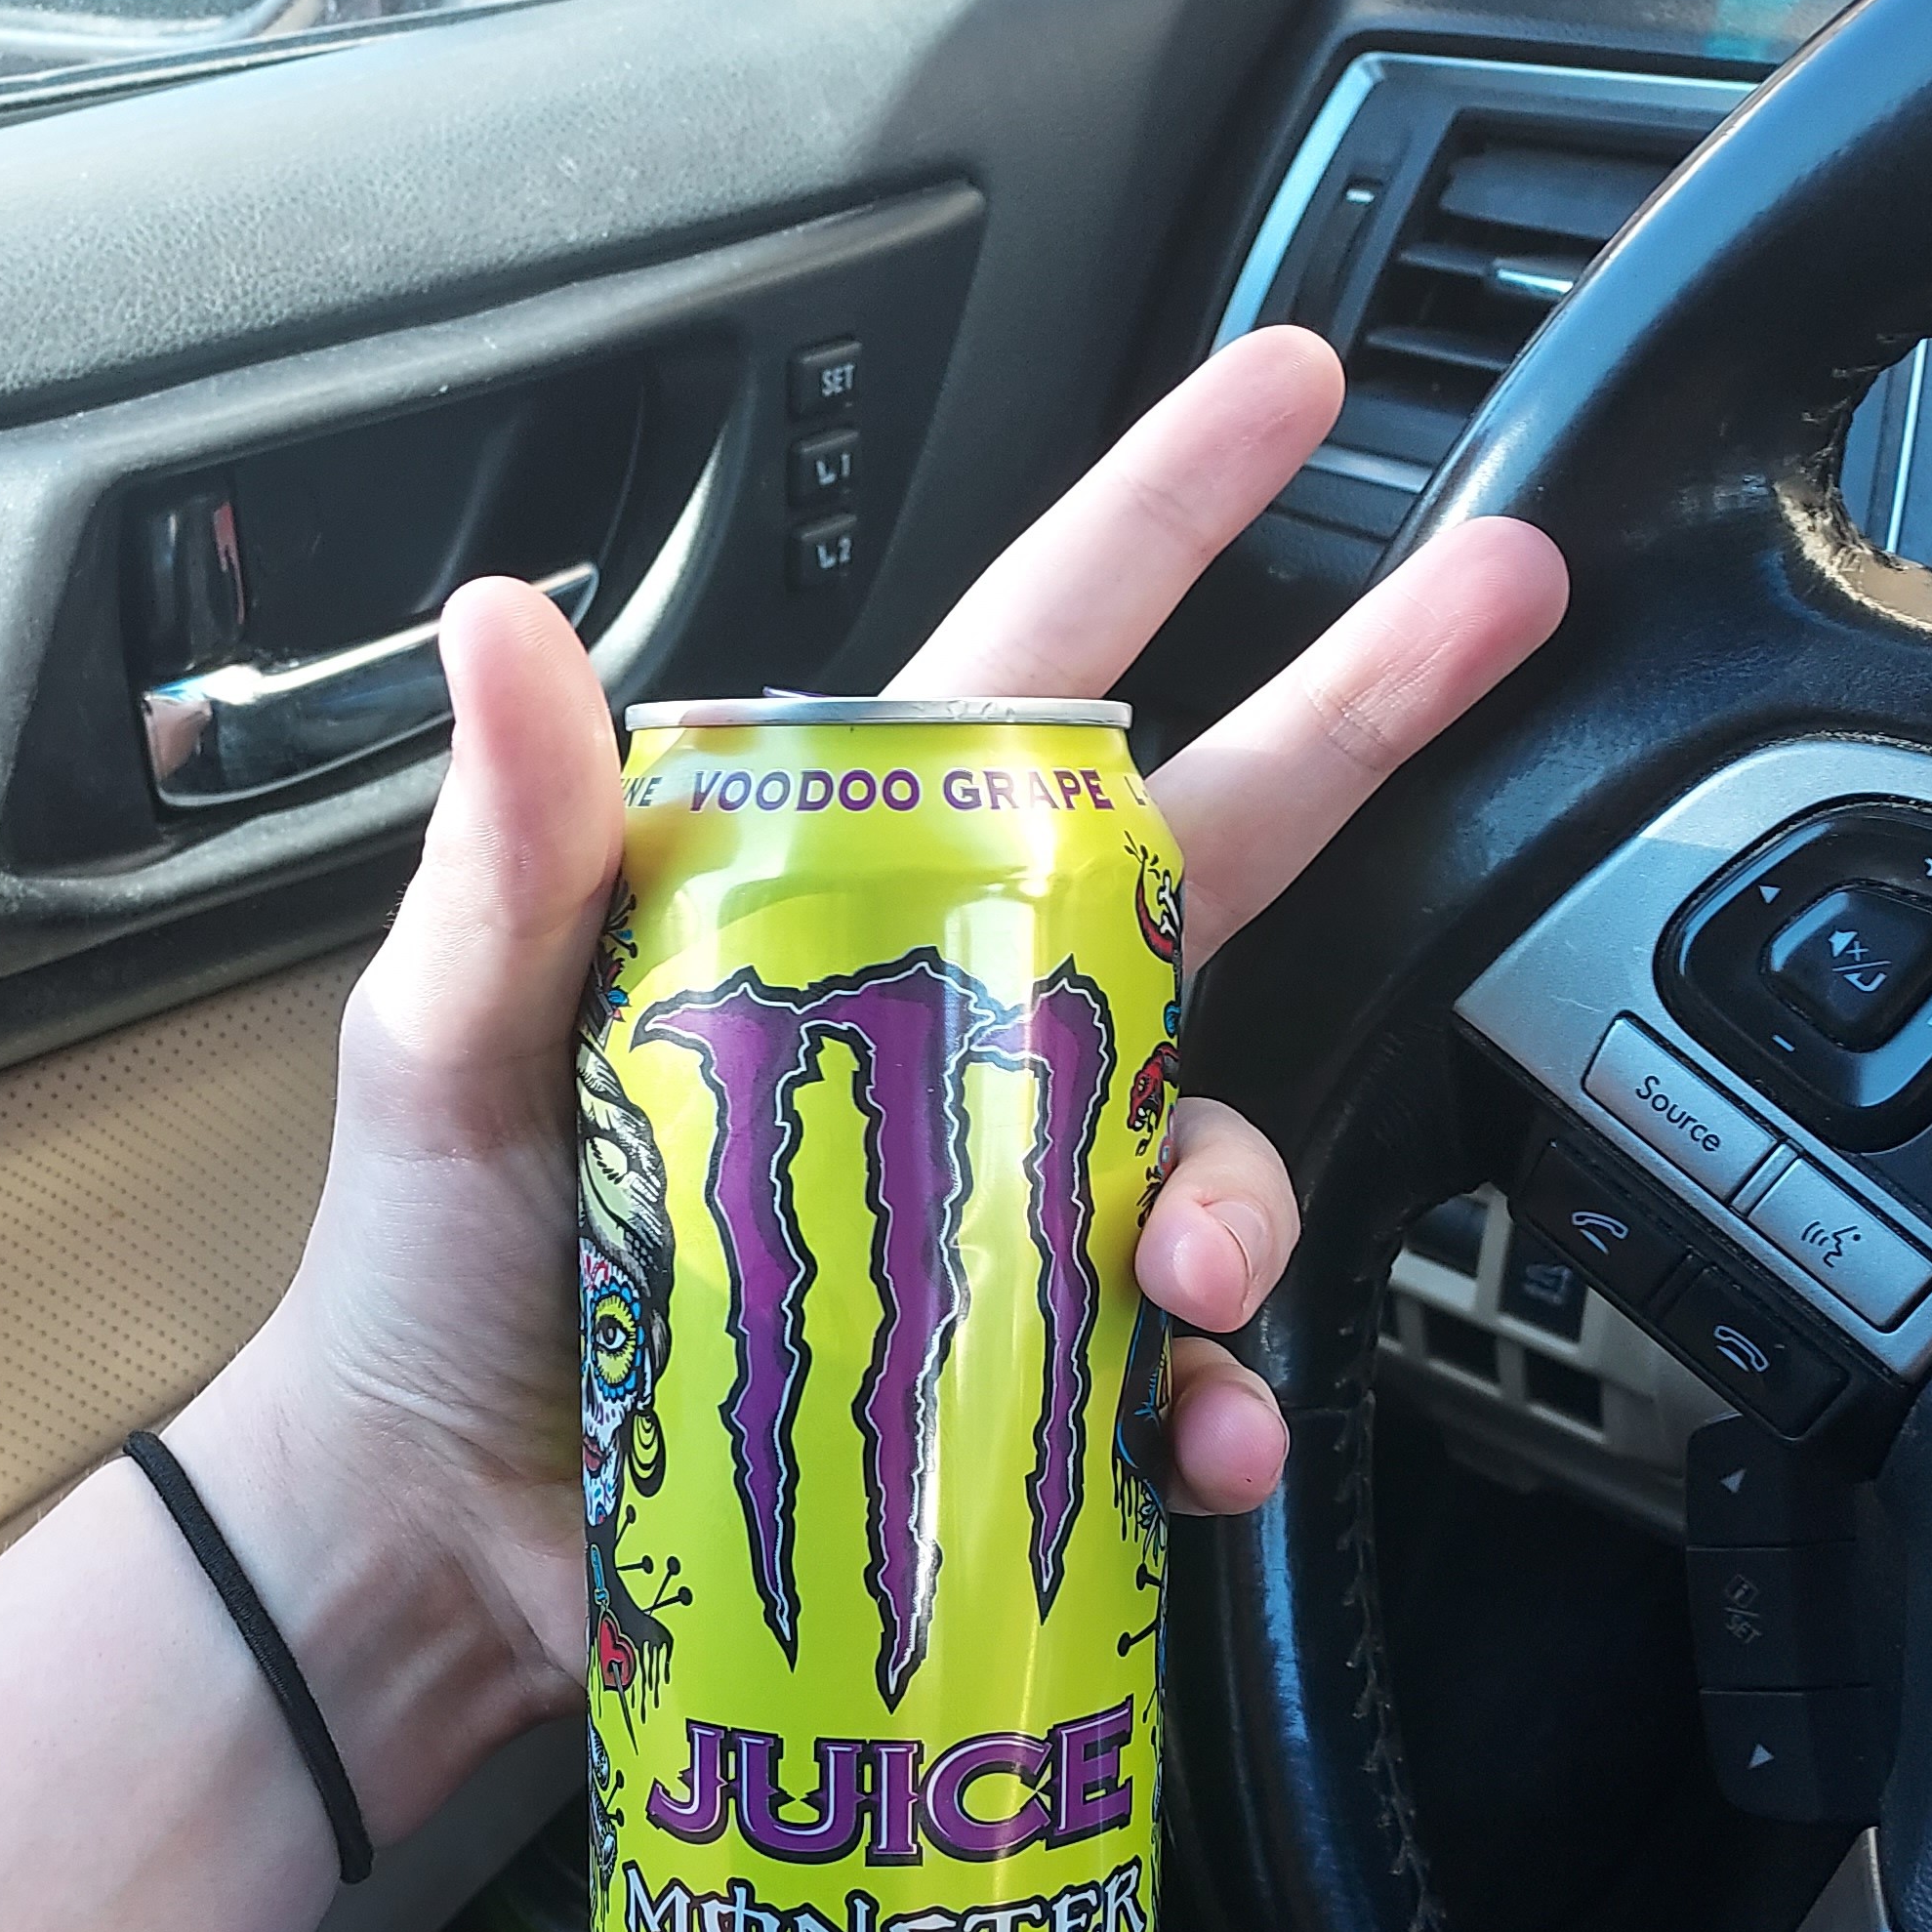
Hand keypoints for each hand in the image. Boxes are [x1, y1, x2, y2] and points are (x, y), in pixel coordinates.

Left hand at [204, 329, 1566, 1832]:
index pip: (1019, 676)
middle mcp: (949, 1035)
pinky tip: (1188, 1434)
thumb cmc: (427, 1267)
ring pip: (1208, 1145)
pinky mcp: (1028, 1378)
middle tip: (1504, 596)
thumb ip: (506, 844)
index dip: (1160, 525)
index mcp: (828, 906)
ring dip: (1237, 1195)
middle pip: (1205, 850)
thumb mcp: (450, 1032)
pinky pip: (1174, 1377)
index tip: (1290, 395)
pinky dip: (1208, 1410)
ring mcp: (1005, 1207)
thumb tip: (506, 624)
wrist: (429, 1536)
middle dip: (1362, 711)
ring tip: (1185, 1269)